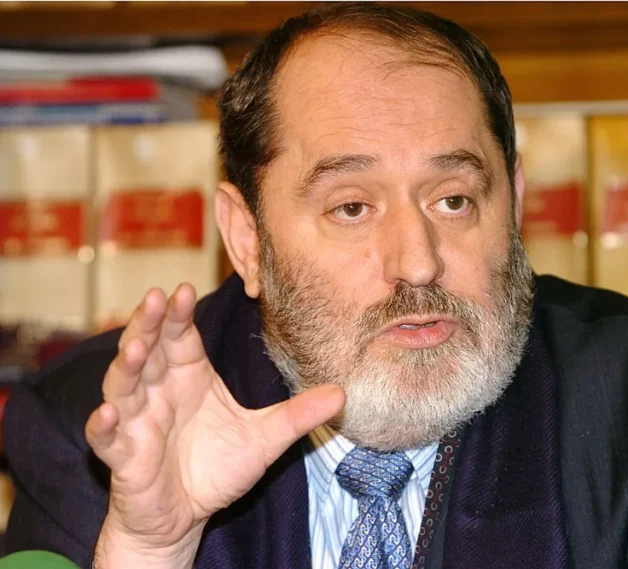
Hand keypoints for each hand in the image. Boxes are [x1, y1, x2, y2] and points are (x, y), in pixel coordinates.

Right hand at [85, 284, 344, 565]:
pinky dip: (103, 426)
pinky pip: (107, 439)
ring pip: (122, 386)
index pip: (180, 336)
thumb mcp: (265, 439)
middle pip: (147, 349)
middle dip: (147, 324)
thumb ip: (298, 415)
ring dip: (125, 366)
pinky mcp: (122, 457)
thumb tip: (342, 394)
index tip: (184, 290)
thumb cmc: (217, 469)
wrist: (186, 516)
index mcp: (188, 376)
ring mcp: (136, 422)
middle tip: (154, 298)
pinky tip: (107, 414)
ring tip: (135, 348)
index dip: (178, 314)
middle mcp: (158, 391)